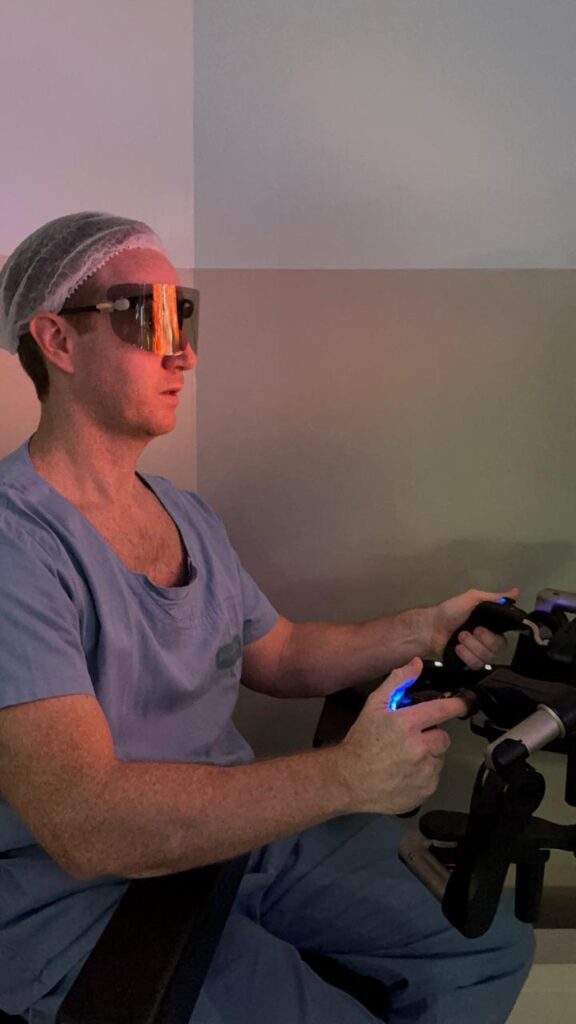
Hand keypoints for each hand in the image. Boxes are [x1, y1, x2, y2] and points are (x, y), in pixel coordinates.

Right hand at [338, 658, 467, 814]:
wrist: (349, 781)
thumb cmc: (361, 741)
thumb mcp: (374, 706)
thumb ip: (397, 682)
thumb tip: (417, 664)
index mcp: (407, 724)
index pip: (443, 709)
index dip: (459, 705)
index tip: (466, 703)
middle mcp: (419, 748)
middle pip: (443, 737)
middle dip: (431, 736)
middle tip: (412, 739)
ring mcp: (424, 771)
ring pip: (439, 757)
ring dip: (428, 755)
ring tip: (406, 757)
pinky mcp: (426, 789)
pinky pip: (434, 776)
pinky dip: (424, 773)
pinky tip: (405, 773)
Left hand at [429, 587, 518, 668]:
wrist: (430, 627)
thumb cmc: (450, 611)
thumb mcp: (472, 599)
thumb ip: (494, 598)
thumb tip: (516, 591)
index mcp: (490, 626)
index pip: (504, 637)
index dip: (494, 635)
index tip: (480, 628)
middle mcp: (487, 641)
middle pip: (497, 648)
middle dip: (480, 640)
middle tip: (466, 631)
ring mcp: (478, 652)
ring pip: (487, 657)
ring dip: (471, 646)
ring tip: (459, 638)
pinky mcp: (469, 662)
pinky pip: (476, 665)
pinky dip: (466, 656)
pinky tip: (457, 648)